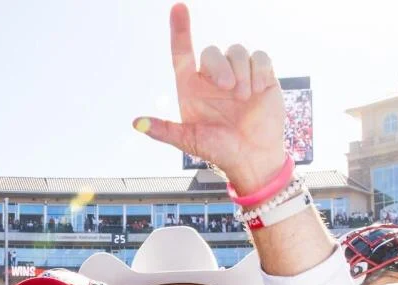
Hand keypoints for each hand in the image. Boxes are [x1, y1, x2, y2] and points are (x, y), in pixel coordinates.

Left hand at [133, 4, 286, 192]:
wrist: (252, 157)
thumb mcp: (189, 141)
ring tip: (244, 98)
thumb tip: (136, 123)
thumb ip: (164, 130)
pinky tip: (257, 91)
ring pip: (236, 50)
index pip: (182, 52)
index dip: (179, 29)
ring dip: (241, 72)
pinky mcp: (261, 76)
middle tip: (229, 91)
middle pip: (211, 51)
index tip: (178, 7)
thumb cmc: (218, 150)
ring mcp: (238, 75)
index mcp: (192, 88)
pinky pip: (259, 57)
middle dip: (221, 68)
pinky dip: (258, 71)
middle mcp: (213, 78)